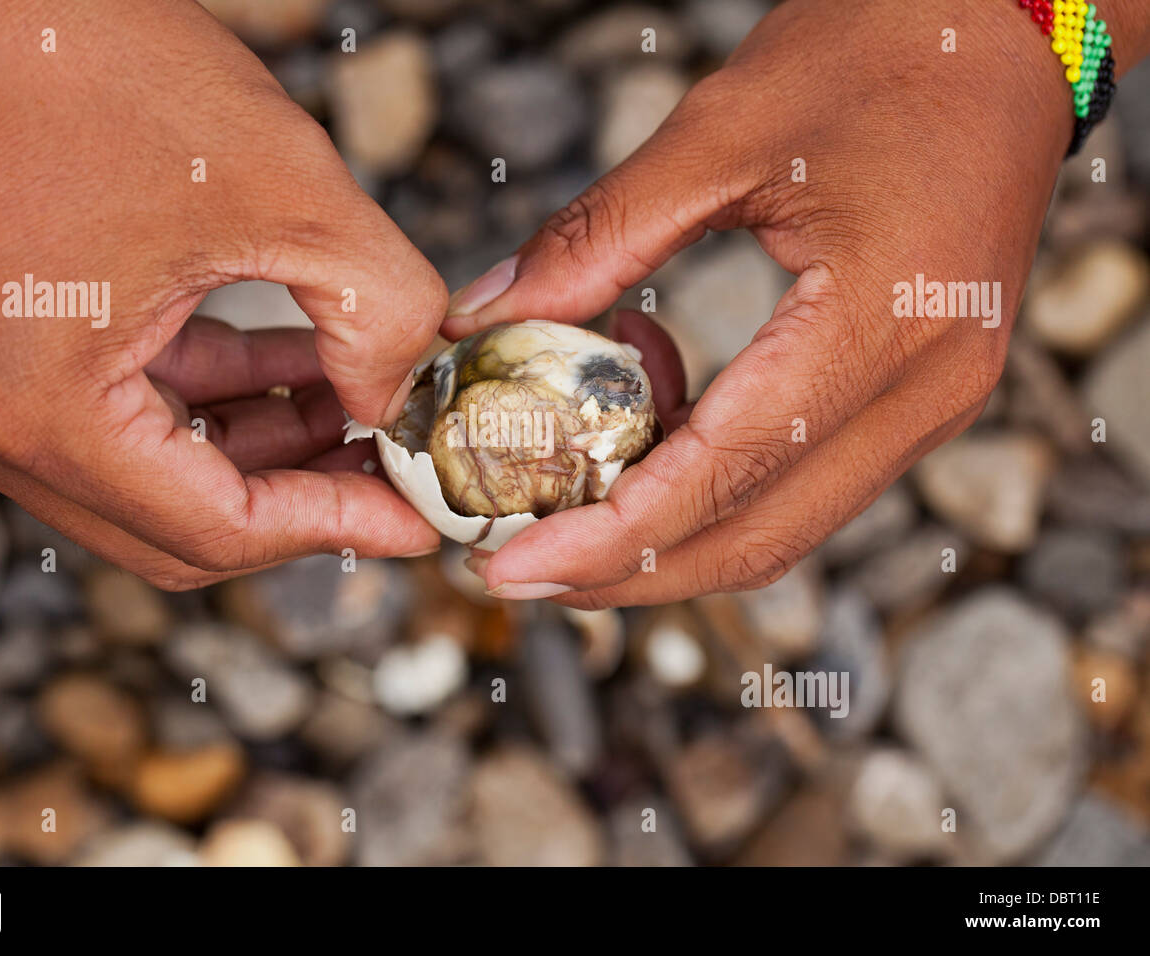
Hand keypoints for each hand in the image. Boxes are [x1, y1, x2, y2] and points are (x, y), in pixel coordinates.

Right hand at [0, 0, 446, 588]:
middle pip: (181, 527)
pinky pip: (125, 414)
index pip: (217, 530)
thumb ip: (379, 318)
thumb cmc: (105, 65)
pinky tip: (296, 363)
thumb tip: (408, 405)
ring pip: (158, 477)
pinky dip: (214, 400)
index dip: (337, 527)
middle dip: (303, 500)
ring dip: (265, 449)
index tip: (418, 516)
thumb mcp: (290, 195)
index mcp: (38, 408)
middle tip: (393, 467)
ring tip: (359, 401)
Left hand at [445, 0, 1148, 606]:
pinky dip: (717, 489)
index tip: (515, 565)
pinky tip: (648, 440)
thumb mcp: (720, 133)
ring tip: (566, 514)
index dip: (614, 536)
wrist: (1003, 30)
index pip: (731, 472)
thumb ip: (598, 238)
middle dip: (630, 571)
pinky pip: (808, 479)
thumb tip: (486, 314)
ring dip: (670, 540)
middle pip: (762, 536)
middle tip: (519, 567)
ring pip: (786, 523)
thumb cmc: (876, 54)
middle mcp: (927, 388)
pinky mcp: (921, 392)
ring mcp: (936, 401)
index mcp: (884, 320)